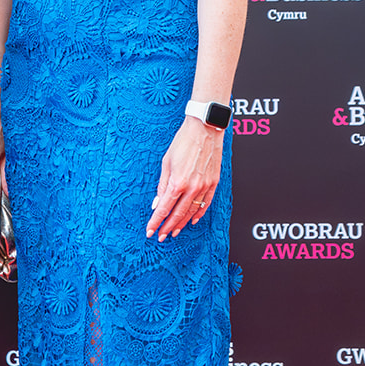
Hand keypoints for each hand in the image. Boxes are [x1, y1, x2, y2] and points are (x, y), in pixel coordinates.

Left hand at [146, 118, 222, 240]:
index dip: (156, 222)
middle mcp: (192, 187)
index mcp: (178, 182)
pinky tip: (192, 220)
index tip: (150, 231)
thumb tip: (157, 203)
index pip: (164, 209)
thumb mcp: (166, 162)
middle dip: (167, 227)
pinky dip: (199, 214)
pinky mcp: (214, 183)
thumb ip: (162, 185)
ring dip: (182, 223)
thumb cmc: (183, 142)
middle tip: (161, 236)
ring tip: (174, 231)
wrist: (205, 129)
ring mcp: (205, 186)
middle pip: (178, 214)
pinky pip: (206, 203)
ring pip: (192, 212)